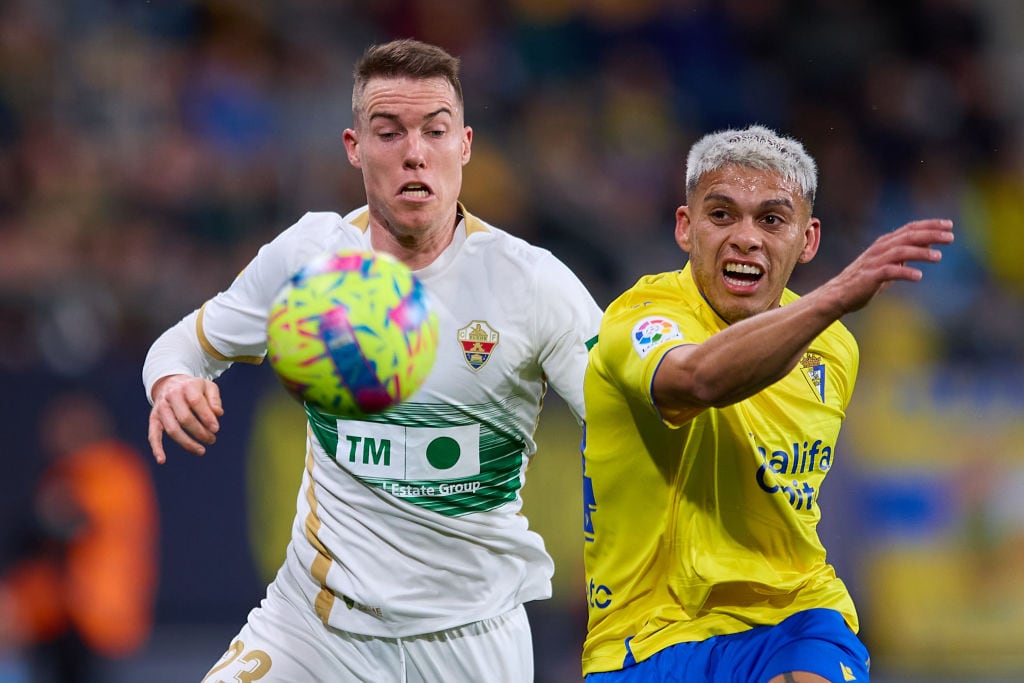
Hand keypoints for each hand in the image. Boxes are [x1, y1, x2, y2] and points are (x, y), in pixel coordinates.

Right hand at [147, 374, 223, 463]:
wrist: (171, 383)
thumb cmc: (194, 389)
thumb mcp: (208, 387)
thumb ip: (215, 400)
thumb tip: (218, 414)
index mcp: (187, 387)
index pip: (196, 403)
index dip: (207, 417)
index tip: (216, 429)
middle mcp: (171, 396)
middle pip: (184, 418)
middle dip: (200, 432)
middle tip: (212, 440)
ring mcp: (161, 408)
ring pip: (172, 429)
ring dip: (187, 443)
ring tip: (201, 450)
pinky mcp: (154, 418)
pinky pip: (153, 434)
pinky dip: (156, 448)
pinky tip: (162, 460)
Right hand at [825, 218, 953, 314]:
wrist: (838, 295)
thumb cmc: (864, 280)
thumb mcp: (887, 264)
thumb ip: (904, 254)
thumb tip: (927, 244)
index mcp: (885, 243)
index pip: (910, 228)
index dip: (930, 225)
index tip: (949, 225)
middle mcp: (880, 248)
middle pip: (908, 236)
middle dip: (930, 234)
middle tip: (950, 237)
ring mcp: (874, 262)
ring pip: (900, 251)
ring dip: (920, 252)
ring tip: (938, 257)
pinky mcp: (869, 277)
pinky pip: (889, 272)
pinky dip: (905, 272)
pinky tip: (919, 276)